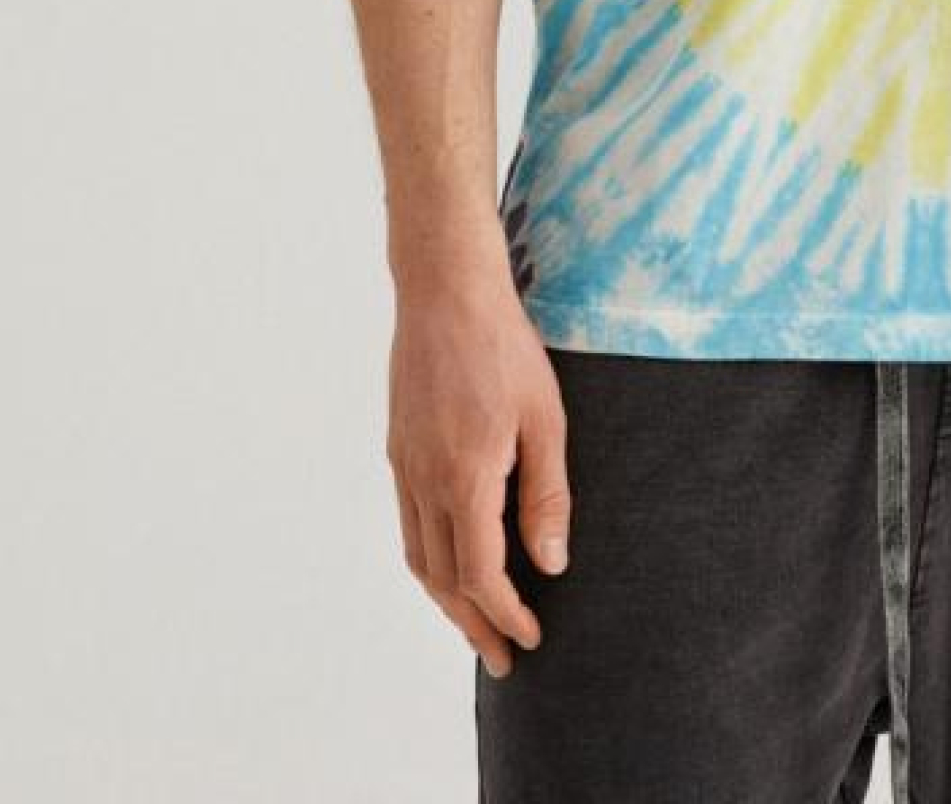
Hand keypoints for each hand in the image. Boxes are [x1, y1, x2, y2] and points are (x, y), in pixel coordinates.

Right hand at [385, 252, 573, 677]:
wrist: (445, 290)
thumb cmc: (504, 347)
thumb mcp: (545, 417)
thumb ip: (547, 495)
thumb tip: (551, 565)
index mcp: (464, 477)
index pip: (478, 575)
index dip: (504, 615)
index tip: (530, 639)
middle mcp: (424, 481)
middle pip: (442, 579)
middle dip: (473, 625)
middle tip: (502, 660)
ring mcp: (405, 465)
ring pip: (418, 557)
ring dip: (446, 600)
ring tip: (477, 625)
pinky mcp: (399, 449)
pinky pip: (409, 524)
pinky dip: (430, 560)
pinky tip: (452, 563)